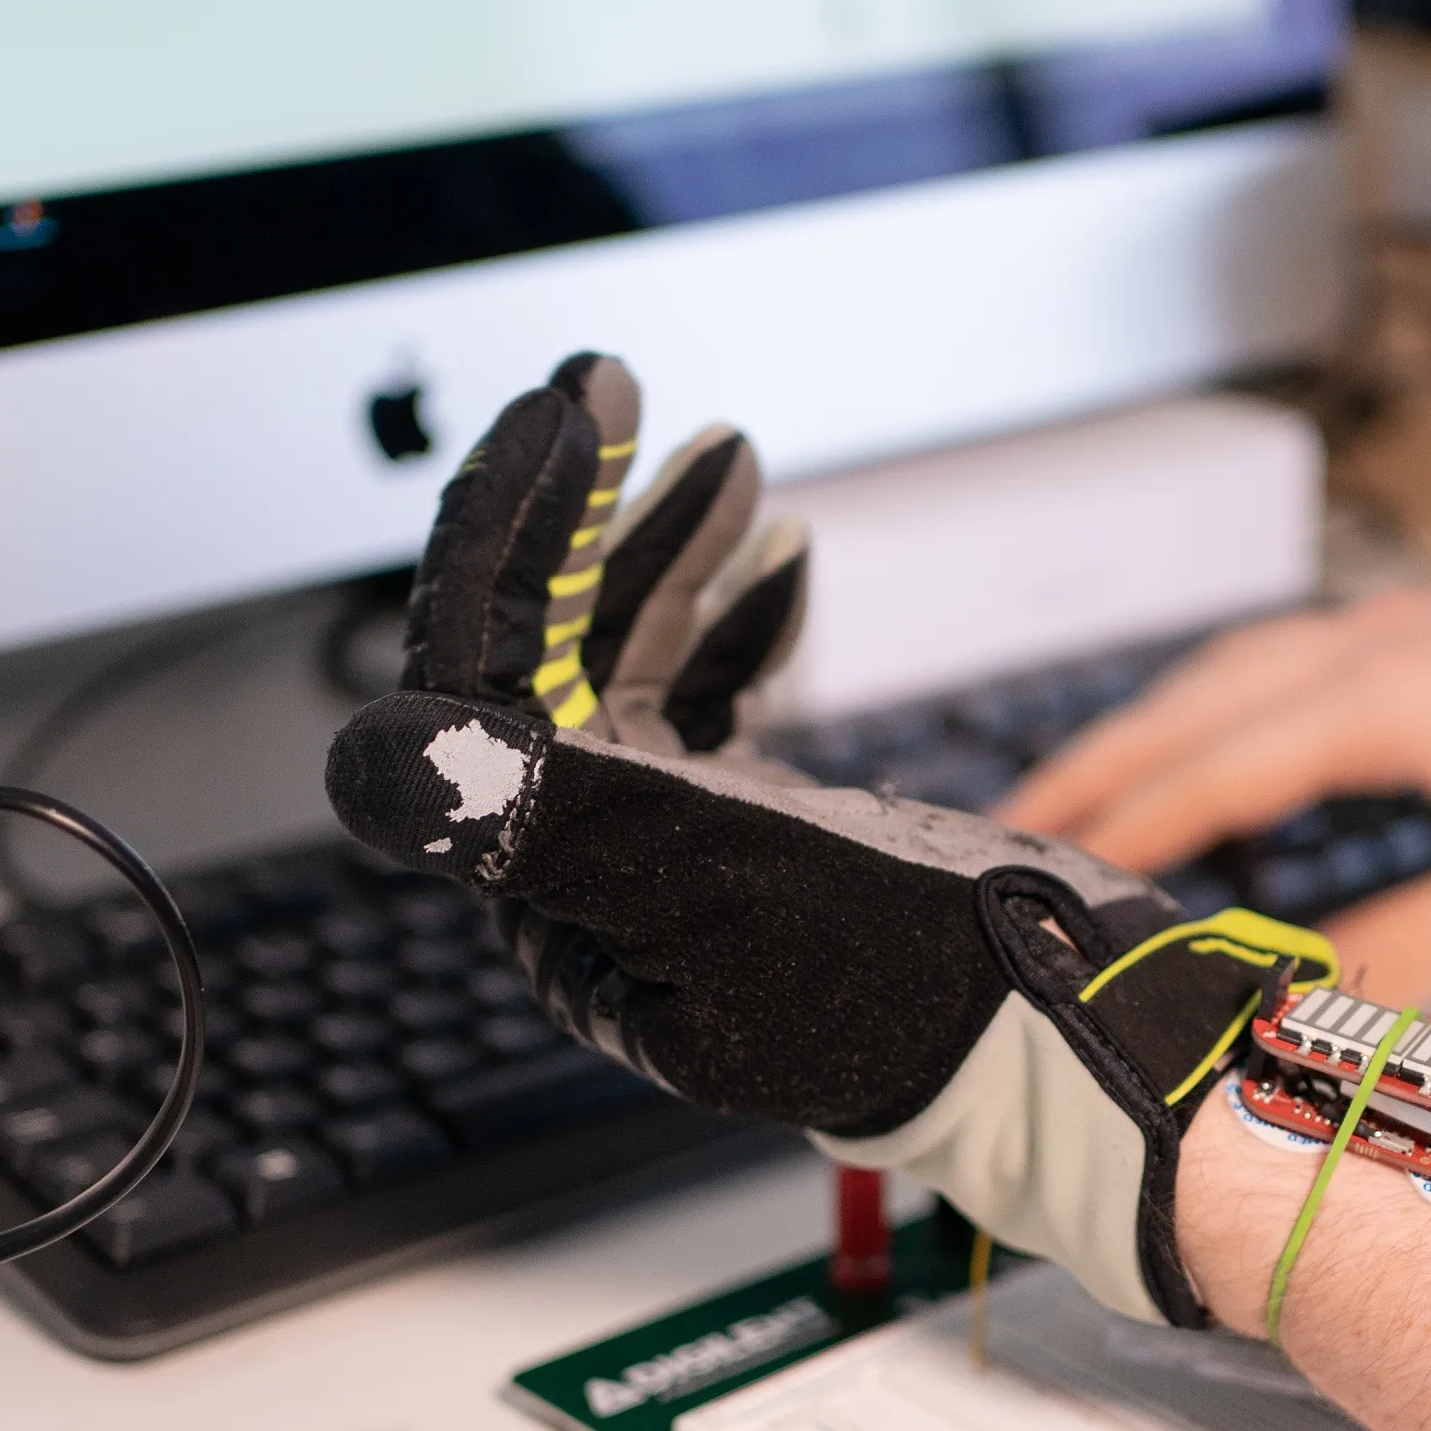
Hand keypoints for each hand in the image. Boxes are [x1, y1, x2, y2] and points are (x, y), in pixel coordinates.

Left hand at [324, 353, 1297, 1324]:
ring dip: (669, 556)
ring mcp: (666, 856)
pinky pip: (696, 705)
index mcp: (558, 895)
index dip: (510, 532)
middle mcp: (590, 879)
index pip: (478, 682)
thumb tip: (365, 758)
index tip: (568, 413)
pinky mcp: (741, 841)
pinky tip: (779, 561)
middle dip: (590, 523)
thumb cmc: (916, 983)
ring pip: (620, 668)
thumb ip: (545, 809)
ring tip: (734, 461)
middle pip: (538, 660)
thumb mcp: (721, 880)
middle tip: (631, 399)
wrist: (1065, 1031)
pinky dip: (729, 624)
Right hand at [1001, 575, 1430, 1011]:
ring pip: (1216, 678)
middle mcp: (1363, 649)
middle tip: (990, 836)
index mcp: (1383, 701)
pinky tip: (1186, 748)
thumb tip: (1310, 1008)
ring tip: (1059, 800)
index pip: (1214, 773)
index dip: (1121, 832)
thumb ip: (1420, 947)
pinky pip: (1262, 666)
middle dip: (1084, 772)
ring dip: (1132, 736)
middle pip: (1184, 708)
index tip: (1046, 881)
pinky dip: (1197, 710)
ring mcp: (1379, 631)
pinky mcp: (1403, 637)